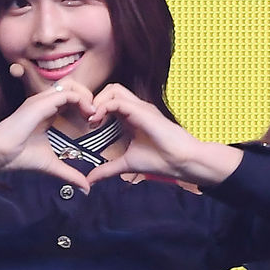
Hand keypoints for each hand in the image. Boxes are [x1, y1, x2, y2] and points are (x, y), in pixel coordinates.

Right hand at [0, 81, 95, 191]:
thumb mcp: (50, 165)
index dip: (84, 107)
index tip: (92, 124)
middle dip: (88, 98)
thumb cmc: (16, 157)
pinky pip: (68, 94)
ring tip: (93, 114)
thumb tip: (86, 188)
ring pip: (72, 86)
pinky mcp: (41, 103)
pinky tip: (88, 115)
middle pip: (72, 87)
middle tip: (96, 117)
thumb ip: (69, 173)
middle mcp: (42, 103)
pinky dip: (82, 101)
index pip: (69, 99)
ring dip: (87, 97)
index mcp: (44, 112)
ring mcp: (41, 101)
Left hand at [84, 83, 238, 184]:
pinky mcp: (142, 111)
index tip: (87, 126)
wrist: (182, 161)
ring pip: (113, 89)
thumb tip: (90, 180)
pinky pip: (117, 101)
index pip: (109, 101)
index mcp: (131, 118)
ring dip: (97, 102)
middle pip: (110, 90)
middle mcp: (135, 109)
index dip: (94, 108)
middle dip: (93, 100)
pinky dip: (102, 108)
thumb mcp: (125, 164)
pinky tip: (97, 122)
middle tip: (87, 120)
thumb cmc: (160, 160)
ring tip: (91, 120)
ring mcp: (140, 108)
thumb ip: (107, 169)